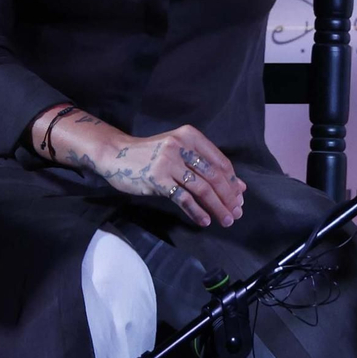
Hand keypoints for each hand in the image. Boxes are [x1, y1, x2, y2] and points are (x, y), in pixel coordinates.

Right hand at [95, 124, 246, 227]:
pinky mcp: (157, 179)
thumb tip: (237, 185)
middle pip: (214, 176)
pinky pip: (183, 198)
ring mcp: (169, 162)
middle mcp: (181, 146)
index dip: (233, 182)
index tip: (240, 198)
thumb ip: (205, 163)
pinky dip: (197, 211)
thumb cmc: (152, 154)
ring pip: (202, 188)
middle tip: (237, 213)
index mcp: (191, 136)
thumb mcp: (178, 149)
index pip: (220, 162)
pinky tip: (204, 221)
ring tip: (226, 220)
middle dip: (228, 197)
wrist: (116, 155)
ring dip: (217, 207)